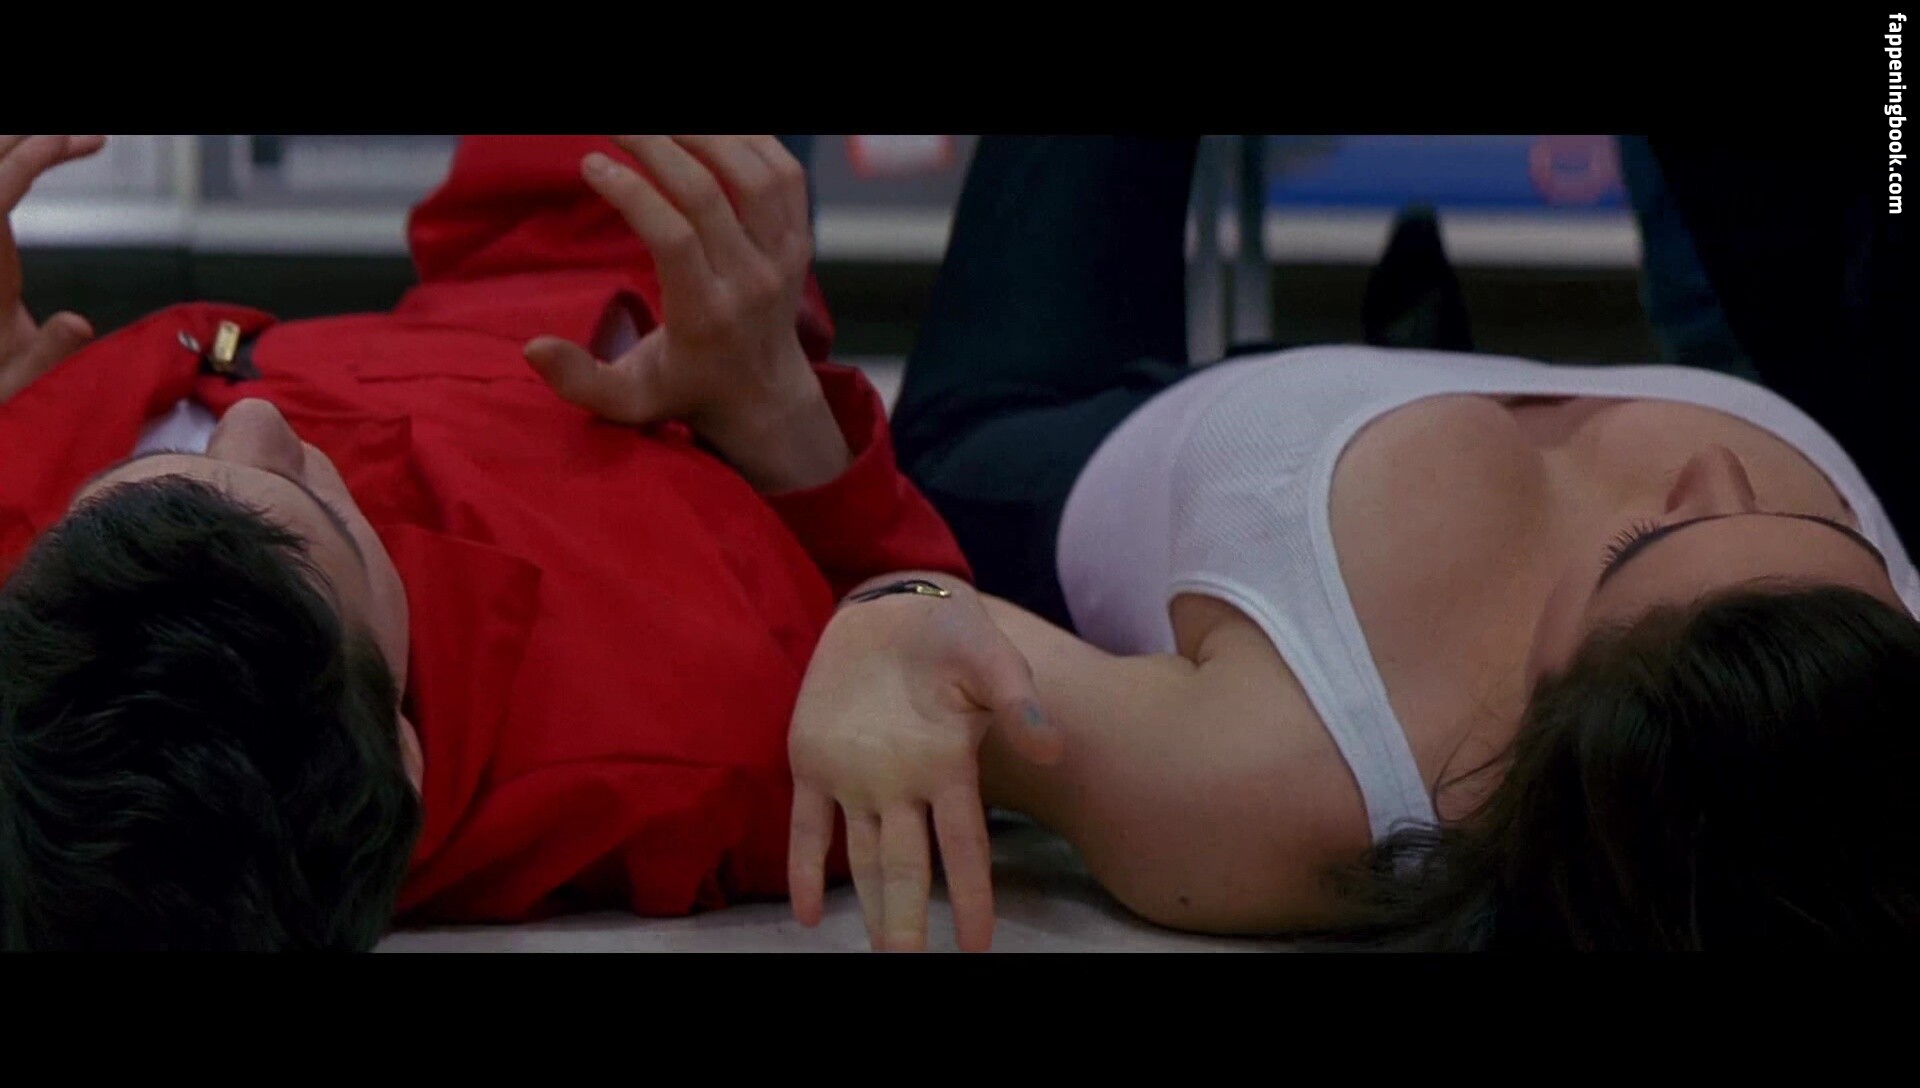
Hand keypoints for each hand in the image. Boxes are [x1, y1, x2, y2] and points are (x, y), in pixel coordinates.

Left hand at [1, 136, 103, 405]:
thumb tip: (78, 323)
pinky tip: (37, 167)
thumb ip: (48, 356)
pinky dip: (14, 174)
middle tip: (84, 139)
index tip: (76, 141)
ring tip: (65, 145)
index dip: (32, 158)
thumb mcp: (19, 386)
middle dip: (29, 144)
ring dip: (18, 154)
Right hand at [524, 135, 846, 491]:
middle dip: (656, 146)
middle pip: (707, 193)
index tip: (591, 163)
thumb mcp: (627, 400)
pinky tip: (711, 133)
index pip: (673, 236)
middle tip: (616, 126)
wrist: (763, 395)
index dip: (630, 192)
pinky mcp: (801, 240)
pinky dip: (752, 141)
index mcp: (706, 315)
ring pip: (753, 174)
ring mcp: (783, 258)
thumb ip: (579, 381)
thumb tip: (532, 348)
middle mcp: (751, 281)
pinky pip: (785, 174)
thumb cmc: (685, 390)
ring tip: (661, 125)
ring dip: (706, 135)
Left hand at [787, 578, 1064, 951]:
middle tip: (905, 962)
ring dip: (867, 905)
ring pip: (863, 857)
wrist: (889, 606)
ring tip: (874, 953)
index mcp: (949, 767)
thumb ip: (1017, 697)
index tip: (977, 946)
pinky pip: (807, 827)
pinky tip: (804, 914)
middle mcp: (904, 786)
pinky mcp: (812, 761)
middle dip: (907, 916)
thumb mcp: (989, 654)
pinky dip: (804, 869)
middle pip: (910, 865)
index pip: (966, 846)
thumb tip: (1050, 745)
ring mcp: (856, 778)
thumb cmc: (950, 632)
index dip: (973, 895)